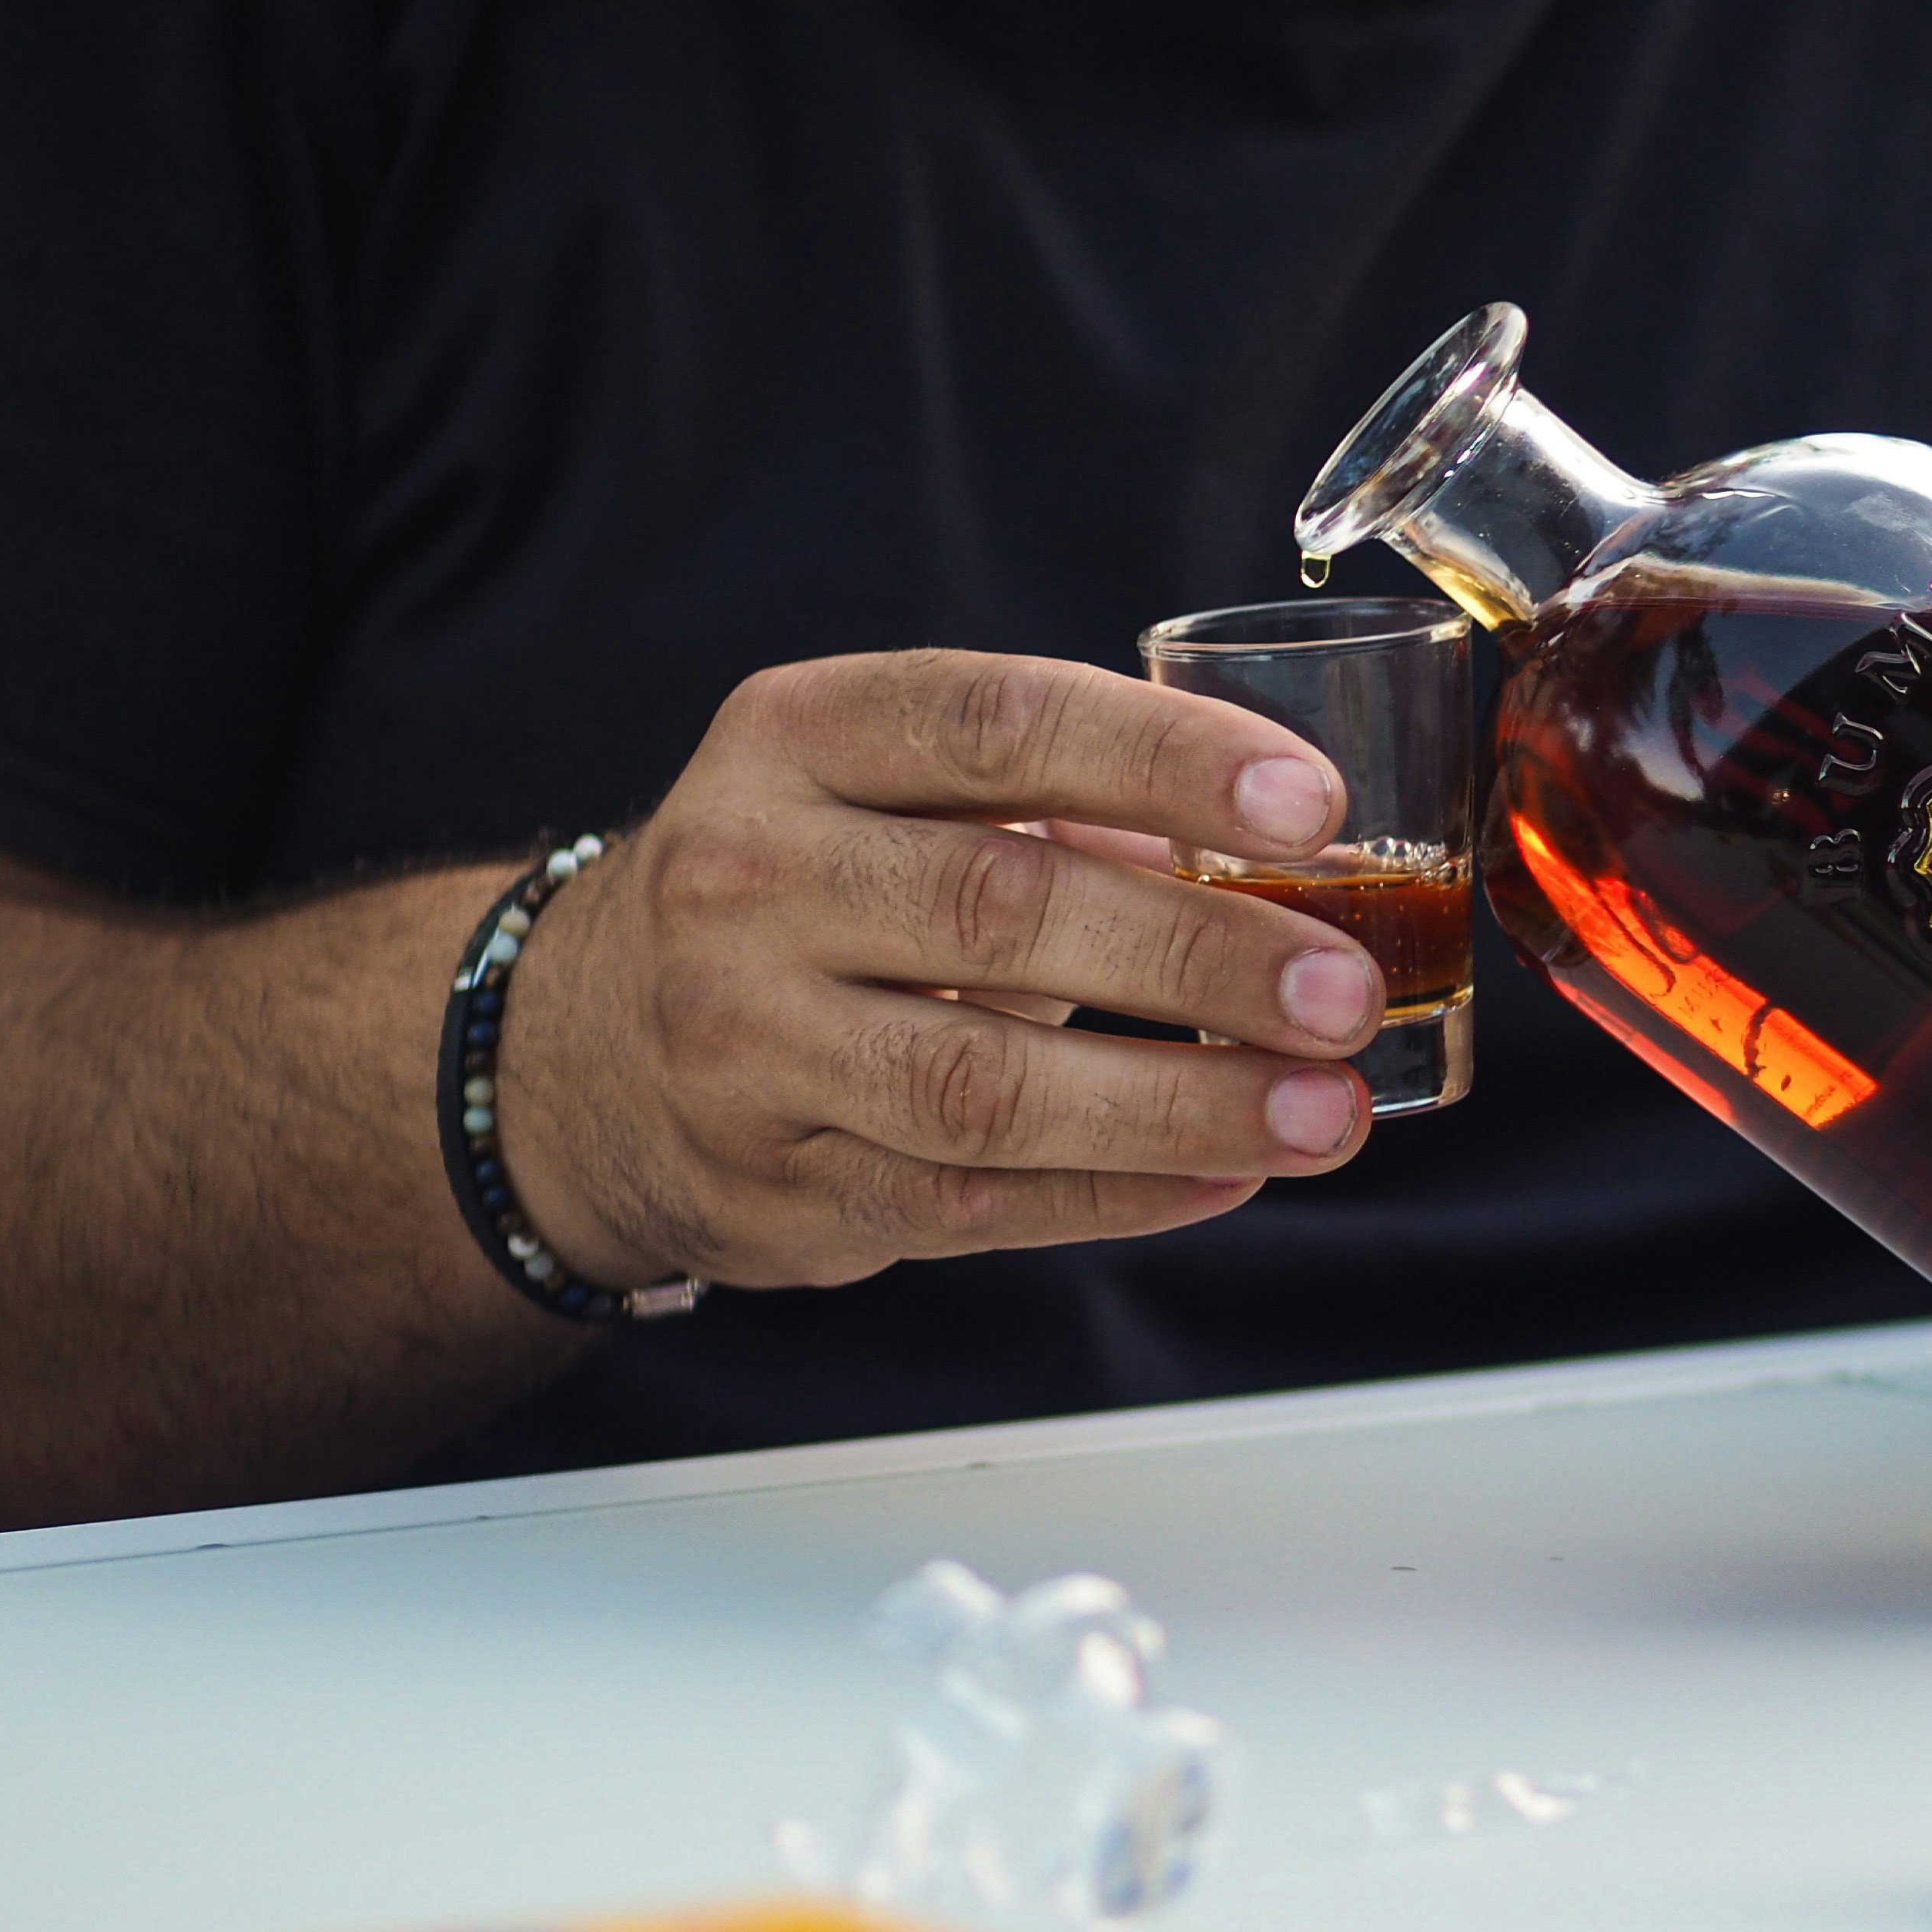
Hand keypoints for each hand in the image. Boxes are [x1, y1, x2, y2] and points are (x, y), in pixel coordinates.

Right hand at [490, 649, 1389, 1292]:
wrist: (589, 1050)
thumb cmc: (807, 890)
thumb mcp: (886, 787)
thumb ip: (1062, 797)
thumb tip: (1292, 850)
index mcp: (798, 738)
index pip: (995, 727)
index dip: (1163, 759)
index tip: (1309, 803)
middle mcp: (750, 879)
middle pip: (997, 909)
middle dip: (1196, 954)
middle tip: (1342, 988)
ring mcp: (749, 1043)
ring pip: (985, 1087)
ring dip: (1178, 1104)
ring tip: (1323, 1109)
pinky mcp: (778, 1181)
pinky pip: (973, 1204)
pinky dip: (1117, 1195)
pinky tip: (1229, 1175)